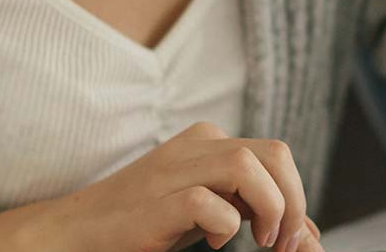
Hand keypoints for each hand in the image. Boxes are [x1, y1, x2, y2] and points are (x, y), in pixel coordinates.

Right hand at [41, 122, 319, 251]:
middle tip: (283, 242)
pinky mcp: (154, 204)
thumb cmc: (143, 224)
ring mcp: (172, 172)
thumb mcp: (208, 214)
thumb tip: (312, 237)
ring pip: (246, 165)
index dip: (298, 198)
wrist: (73, 233)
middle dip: (294, 201)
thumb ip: (255, 215)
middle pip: (274, 152)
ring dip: (270, 209)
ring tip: (262, 241)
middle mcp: (194, 147)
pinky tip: (213, 243)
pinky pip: (207, 202)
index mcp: (208, 143)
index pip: (277, 156)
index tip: (293, 241)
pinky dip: (224, 225)